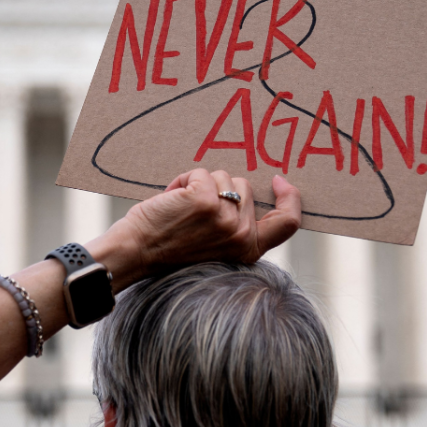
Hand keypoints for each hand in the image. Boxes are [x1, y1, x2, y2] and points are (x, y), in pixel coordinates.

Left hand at [91, 169, 300, 287]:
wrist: (136, 254)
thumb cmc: (170, 247)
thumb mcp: (216, 244)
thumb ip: (236, 224)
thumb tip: (245, 187)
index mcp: (249, 249)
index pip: (288, 223)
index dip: (290, 197)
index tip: (279, 180)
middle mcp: (242, 236)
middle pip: (245, 187)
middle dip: (220, 189)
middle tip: (194, 211)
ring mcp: (225, 218)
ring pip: (223, 177)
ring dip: (200, 184)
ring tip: (181, 208)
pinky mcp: (205, 201)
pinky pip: (201, 173)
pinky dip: (183, 180)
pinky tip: (171, 200)